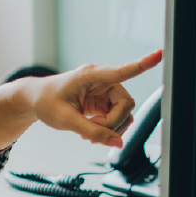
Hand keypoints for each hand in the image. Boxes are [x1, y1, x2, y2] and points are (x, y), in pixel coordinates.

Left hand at [27, 49, 163, 147]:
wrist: (35, 100)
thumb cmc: (46, 102)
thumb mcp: (65, 120)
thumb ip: (92, 132)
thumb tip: (118, 143)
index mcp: (91, 76)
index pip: (122, 71)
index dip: (143, 64)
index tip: (160, 53)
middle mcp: (102, 80)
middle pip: (126, 104)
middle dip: (113, 123)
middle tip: (91, 134)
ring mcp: (104, 91)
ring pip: (124, 113)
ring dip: (110, 128)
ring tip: (88, 135)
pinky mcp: (103, 101)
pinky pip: (117, 118)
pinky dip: (107, 129)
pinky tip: (91, 133)